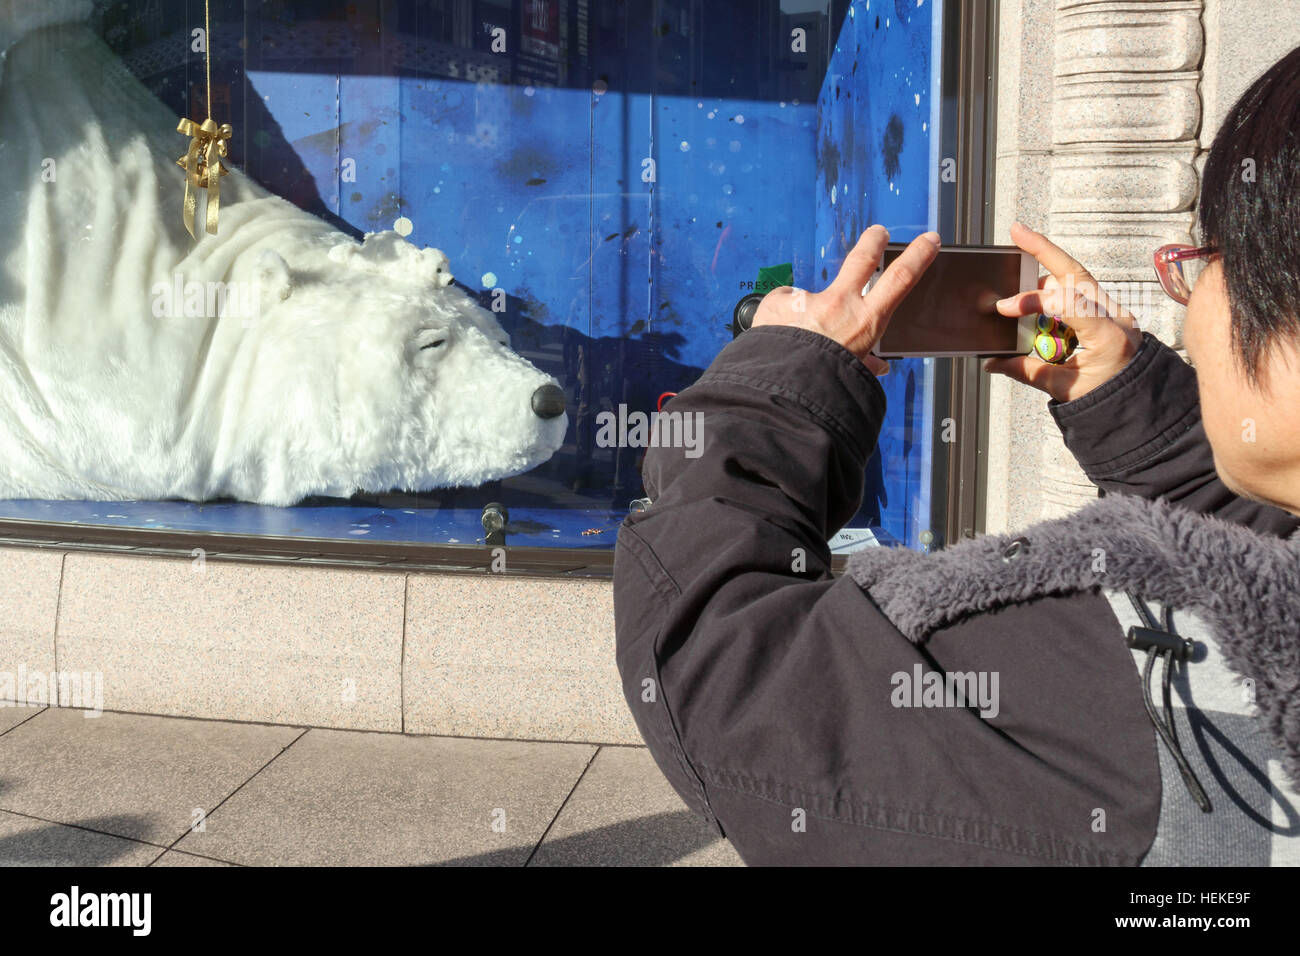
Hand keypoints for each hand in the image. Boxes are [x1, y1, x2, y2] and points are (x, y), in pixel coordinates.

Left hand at [751, 225, 940, 375]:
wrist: (785, 390)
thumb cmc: (823, 386)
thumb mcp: (854, 375)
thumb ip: (865, 364)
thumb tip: (877, 367)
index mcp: (864, 322)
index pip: (900, 280)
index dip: (918, 256)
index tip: (929, 240)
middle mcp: (839, 305)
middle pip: (861, 260)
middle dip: (873, 242)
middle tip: (878, 233)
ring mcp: (807, 301)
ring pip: (809, 295)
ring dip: (805, 306)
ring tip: (794, 333)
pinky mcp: (778, 303)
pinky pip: (781, 310)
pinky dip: (779, 324)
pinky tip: (775, 339)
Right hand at [985, 222, 1144, 402]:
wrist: (1143, 397)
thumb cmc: (1110, 395)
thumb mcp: (1066, 388)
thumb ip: (1028, 371)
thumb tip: (993, 362)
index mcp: (1108, 337)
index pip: (1068, 303)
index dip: (1033, 300)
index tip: (1004, 308)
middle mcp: (1114, 316)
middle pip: (1077, 273)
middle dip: (1045, 249)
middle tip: (1018, 231)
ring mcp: (1113, 310)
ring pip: (1077, 277)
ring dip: (1047, 266)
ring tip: (1022, 252)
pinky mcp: (1107, 311)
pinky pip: (1079, 290)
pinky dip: (1055, 284)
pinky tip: (1036, 283)